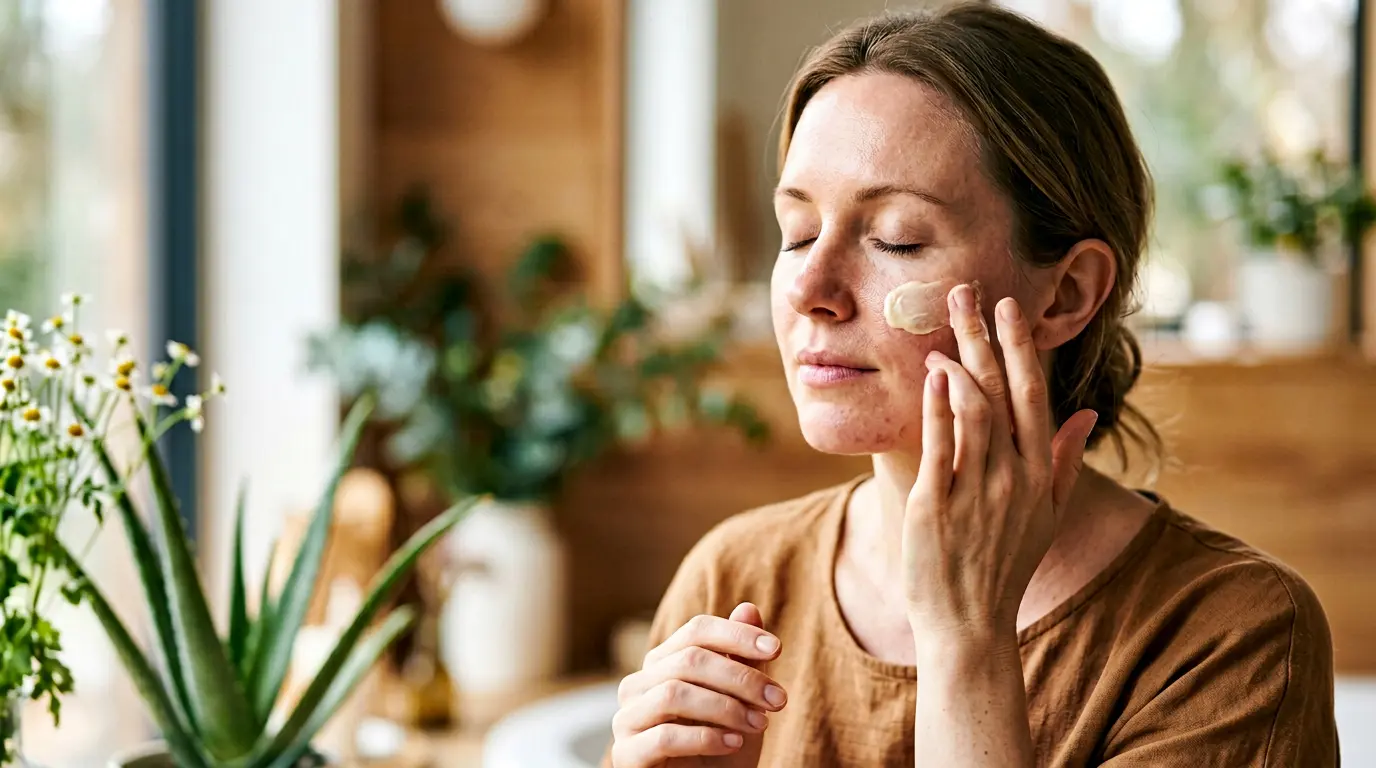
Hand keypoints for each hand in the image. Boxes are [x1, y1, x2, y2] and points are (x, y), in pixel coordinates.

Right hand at [610, 602, 784, 767]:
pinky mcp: (626, 754)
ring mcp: (627, 719)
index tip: (776, 649)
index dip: (736, 634)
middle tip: (778, 699)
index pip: (696, 631)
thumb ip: (741, 657)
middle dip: (740, 678)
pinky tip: (733, 743)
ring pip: (673, 694)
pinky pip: (664, 736)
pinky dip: (705, 737)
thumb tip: (749, 608)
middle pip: (688, 660)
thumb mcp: (741, 701)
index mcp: (662, 663)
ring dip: (725, 708)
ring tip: (760, 724)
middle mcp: (638, 684)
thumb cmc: (721, 745)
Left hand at [903, 283, 1096, 643]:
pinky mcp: (937, 502)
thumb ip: (1064, 460)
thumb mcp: (1045, 515)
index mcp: (1037, 474)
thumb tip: (1087, 413)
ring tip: (938, 335)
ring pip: (972, 409)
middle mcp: (1012, 476)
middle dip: (983, 337)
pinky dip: (936, 403)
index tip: (1009, 307)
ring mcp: (976, 488)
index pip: (1033, 395)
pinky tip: (929, 375)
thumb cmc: (1004, 567)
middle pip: (1000, 390)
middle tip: (966, 293)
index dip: (1020, 347)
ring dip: (956, 364)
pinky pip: (939, 442)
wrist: (969, 622)